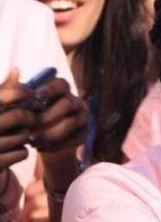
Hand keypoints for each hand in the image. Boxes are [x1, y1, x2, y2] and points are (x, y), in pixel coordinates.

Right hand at [0, 69, 36, 170]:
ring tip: (15, 137)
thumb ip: (3, 91)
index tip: (33, 100)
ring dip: (25, 136)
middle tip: (30, 121)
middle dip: (29, 119)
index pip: (14, 94)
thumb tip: (17, 69)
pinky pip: (22, 152)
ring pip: (23, 135)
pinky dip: (22, 152)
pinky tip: (12, 152)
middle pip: (20, 116)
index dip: (27, 96)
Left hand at [31, 78, 87, 193]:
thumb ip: (20, 91)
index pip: (61, 84)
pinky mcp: (84, 133)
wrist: (44, 139)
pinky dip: (55, 145)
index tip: (37, 97)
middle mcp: (76, 101)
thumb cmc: (30, 116)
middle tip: (30, 127)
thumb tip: (15, 73)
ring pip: (71, 123)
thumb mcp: (25, 104)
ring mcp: (82, 117)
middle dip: (47, 117)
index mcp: (62, 90)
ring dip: (50, 133)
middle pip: (67, 104)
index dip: (50, 89)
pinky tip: (41, 148)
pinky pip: (73, 139)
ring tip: (33, 140)